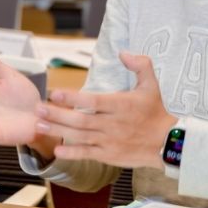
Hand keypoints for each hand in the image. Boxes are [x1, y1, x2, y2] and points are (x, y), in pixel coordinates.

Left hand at [35, 51, 176, 168]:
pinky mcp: (109, 155)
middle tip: (38, 109)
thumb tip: (123, 52)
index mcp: (121, 105)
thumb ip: (140, 65)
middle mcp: (112, 124)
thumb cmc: (157, 112)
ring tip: (39, 126)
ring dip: (59, 131)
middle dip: (57, 115)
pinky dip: (72, 153)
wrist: (169, 143)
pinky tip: (57, 150)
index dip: (73, 98)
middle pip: (81, 120)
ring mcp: (109, 141)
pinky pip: (88, 153)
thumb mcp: (152, 85)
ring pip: (80, 136)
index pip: (93, 101)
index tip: (54, 93)